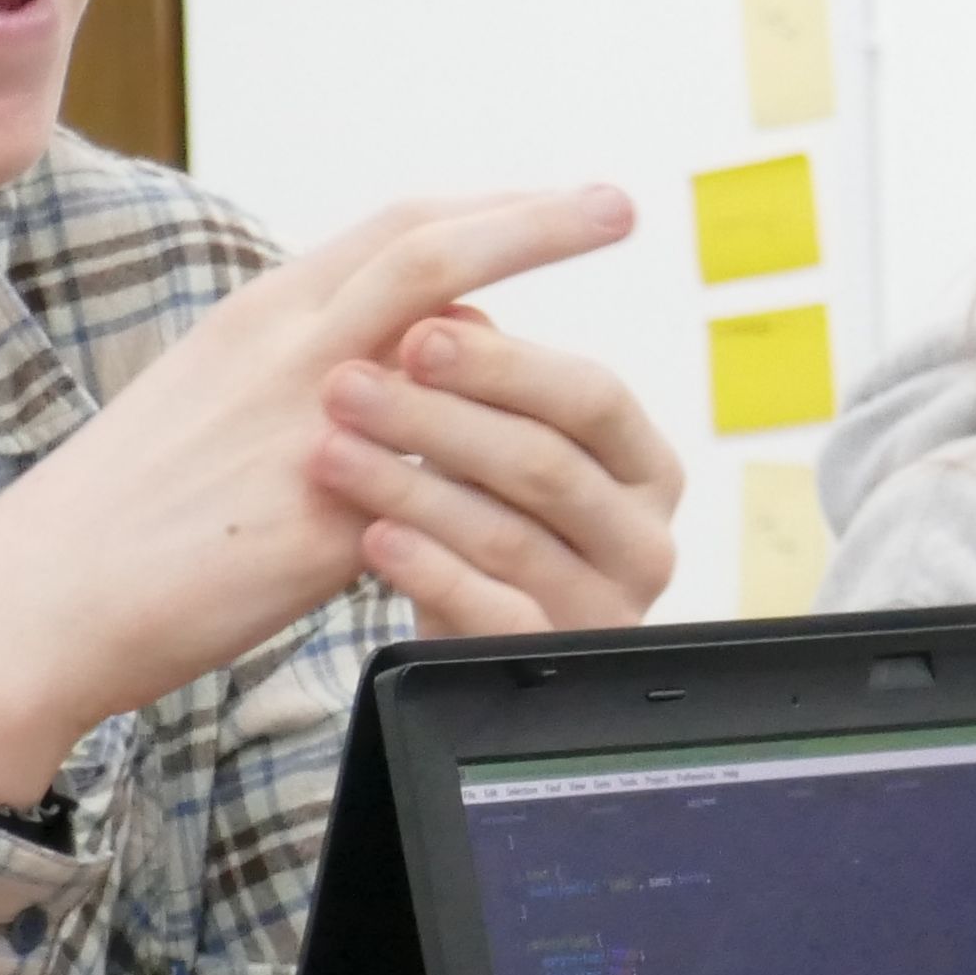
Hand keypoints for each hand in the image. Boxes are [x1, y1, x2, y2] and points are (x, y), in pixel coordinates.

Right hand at [0, 190, 653, 799]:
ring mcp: (304, 431)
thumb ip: (309, 374)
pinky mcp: (317, 523)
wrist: (39, 599)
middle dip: (535, 224)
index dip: (488, 211)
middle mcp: (284, 353)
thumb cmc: (124, 510)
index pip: (394, 233)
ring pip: (444, 358)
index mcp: (258, 318)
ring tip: (608, 363)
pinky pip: (434, 493)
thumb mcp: (211, 404)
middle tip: (617, 206)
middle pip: (429, 256)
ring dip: (537, 355)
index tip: (559, 201)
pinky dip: (491, 490)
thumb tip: (412, 360)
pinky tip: (545, 504)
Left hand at [315, 305, 681, 637]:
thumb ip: (482, 385)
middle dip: (436, 419)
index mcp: (646, 468)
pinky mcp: (553, 667)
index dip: (502, 364)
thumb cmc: (486, 517)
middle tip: (346, 387)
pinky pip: (493, 614)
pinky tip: (371, 536)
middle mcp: (643, 540)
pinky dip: (428, 569)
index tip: (412, 333)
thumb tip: (450, 307)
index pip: (593, 398)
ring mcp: (607, 609)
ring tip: (329, 452)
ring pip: (510, 537)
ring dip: (409, 488)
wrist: (477, 639)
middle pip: (546, 465)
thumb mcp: (490, 448)